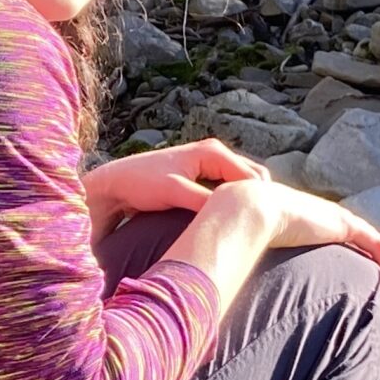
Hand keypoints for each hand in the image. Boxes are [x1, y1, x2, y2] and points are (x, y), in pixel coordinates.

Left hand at [86, 140, 266, 227]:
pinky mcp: (203, 177)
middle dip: (256, 199)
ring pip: (240, 184)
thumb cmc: (142, 183)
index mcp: (213, 152)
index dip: (258, 199)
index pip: (251, 176)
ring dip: (244, 201)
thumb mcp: (175, 191)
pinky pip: (228, 189)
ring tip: (251, 227)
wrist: (116, 182)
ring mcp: (210, 164)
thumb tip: (230, 215)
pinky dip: (233, 202)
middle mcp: (215, 153)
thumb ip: (203, 200)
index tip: (263, 224)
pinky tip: (233, 221)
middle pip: (252, 177)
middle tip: (262, 227)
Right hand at [216, 179, 379, 284]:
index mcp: (297, 217)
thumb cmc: (239, 230)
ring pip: (367, 237)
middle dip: (362, 253)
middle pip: (350, 231)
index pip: (324, 228)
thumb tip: (223, 290)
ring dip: (378, 258)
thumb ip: (238, 264)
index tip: (337, 271)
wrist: (247, 210)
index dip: (335, 248)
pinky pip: (375, 242)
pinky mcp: (344, 225)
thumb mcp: (242, 249)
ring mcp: (333, 217)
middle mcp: (319, 214)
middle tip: (367, 277)